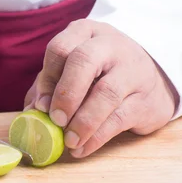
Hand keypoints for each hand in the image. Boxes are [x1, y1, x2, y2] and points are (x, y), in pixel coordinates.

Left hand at [25, 19, 177, 157]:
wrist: (150, 84)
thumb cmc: (100, 76)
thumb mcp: (72, 72)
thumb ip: (47, 88)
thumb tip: (30, 113)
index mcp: (84, 33)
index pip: (61, 48)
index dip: (48, 78)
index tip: (42, 105)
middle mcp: (110, 45)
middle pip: (84, 60)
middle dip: (66, 93)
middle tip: (56, 119)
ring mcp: (132, 70)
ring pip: (106, 92)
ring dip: (83, 121)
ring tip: (69, 141)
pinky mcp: (145, 99)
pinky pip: (119, 118)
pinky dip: (96, 137)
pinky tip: (82, 149)